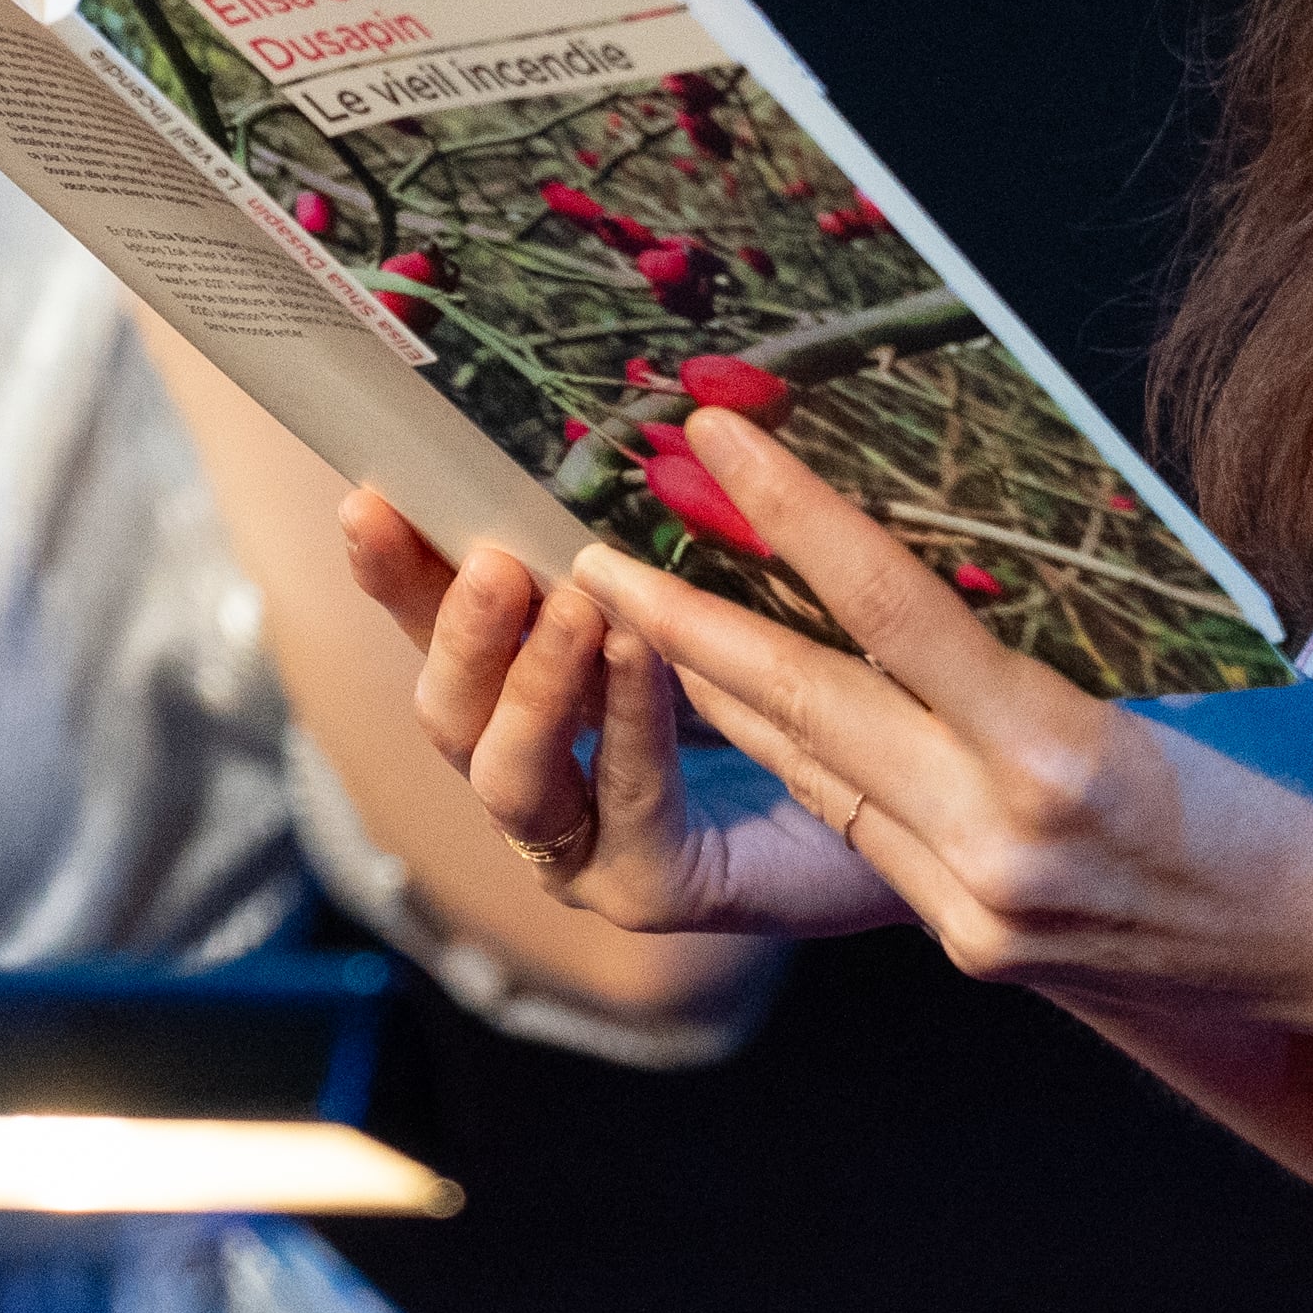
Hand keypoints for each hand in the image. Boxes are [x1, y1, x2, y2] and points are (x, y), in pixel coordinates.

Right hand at [337, 490, 908, 938]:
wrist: (939, 800)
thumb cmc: (833, 676)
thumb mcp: (723, 583)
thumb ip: (660, 529)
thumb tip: (629, 421)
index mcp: (538, 686)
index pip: (442, 628)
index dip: (400, 569)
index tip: (373, 494)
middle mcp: (543, 772)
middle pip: (445, 709)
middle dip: (448, 628)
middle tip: (492, 557)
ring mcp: (585, 845)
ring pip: (504, 777)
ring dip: (529, 683)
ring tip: (574, 603)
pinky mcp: (653, 891)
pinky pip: (617, 812)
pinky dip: (624, 728)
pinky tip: (643, 655)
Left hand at [527, 409, 1312, 1025]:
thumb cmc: (1279, 780)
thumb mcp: (1160, 686)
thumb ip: (1022, 648)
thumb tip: (900, 557)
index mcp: (1062, 753)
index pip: (895, 612)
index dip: (797, 518)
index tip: (719, 438)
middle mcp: (1006, 840)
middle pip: (817, 707)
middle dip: (691, 628)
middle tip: (597, 556)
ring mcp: (980, 906)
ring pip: (819, 774)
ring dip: (724, 694)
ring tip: (639, 616)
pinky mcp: (975, 947)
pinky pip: (861, 830)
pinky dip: (801, 764)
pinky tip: (745, 710)